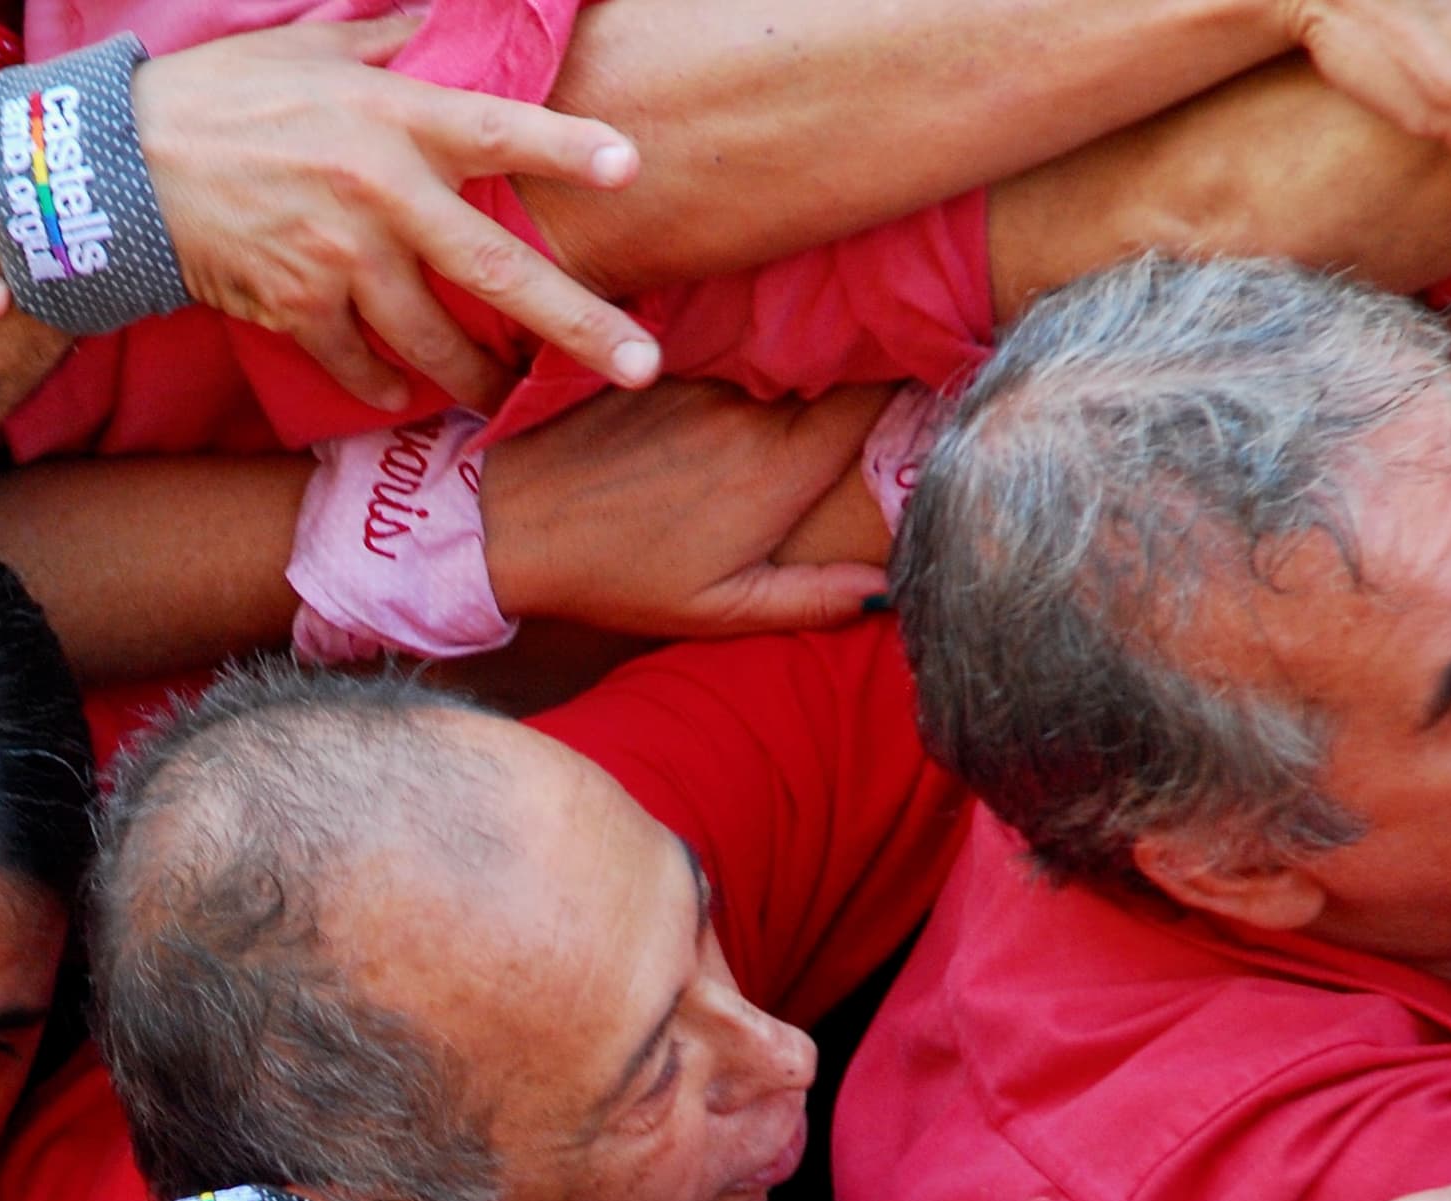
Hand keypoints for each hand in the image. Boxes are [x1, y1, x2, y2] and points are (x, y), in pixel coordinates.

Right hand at [137, 20, 654, 412]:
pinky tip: (401, 396)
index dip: (568, 147)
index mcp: (392, 117)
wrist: (122, 170)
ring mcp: (336, 261)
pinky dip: (381, 386)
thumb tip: (439, 22)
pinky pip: (357, 365)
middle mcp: (377, 194)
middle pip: (495, 270)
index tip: (630, 168)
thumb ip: (389, 43)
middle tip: (640, 363)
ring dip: (473, 375)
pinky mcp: (293, 310)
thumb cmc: (219, 97)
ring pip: (431, 338)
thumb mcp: (311, 47)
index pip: (500, 129)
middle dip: (577, 324)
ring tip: (500, 392)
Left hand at [480, 379, 894, 635]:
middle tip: (906, 353)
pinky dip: (750, 345)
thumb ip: (806, 600)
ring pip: (784, 345)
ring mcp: (703, 377)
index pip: (877, 400)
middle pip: (839, 363)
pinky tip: (755, 354)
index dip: (916, 382)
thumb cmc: (613, 579)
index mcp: (775, 473)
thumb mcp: (711, 611)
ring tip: (834, 349)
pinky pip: (729, 340)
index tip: (940, 378)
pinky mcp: (662, 359)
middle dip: (873, 356)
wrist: (509, 523)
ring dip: (810, 348)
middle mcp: (749, 412)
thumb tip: (887, 589)